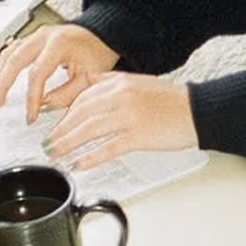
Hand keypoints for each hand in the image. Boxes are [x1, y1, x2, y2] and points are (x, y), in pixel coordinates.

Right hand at [0, 23, 118, 123]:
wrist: (102, 35)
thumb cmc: (97, 53)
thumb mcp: (89, 77)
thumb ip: (67, 94)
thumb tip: (44, 106)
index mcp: (60, 43)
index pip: (38, 73)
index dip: (32, 97)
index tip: (31, 116)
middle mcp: (45, 36)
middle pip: (15, 59)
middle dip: (2, 84)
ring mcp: (37, 35)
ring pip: (9, 53)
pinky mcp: (34, 39)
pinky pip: (12, 51)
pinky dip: (3, 67)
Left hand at [44, 72, 198, 169]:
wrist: (196, 110)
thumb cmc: (170, 99)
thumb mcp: (138, 83)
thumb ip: (112, 84)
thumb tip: (88, 89)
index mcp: (120, 82)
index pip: (82, 95)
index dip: (63, 111)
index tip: (52, 122)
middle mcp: (122, 96)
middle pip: (81, 113)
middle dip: (61, 130)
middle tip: (48, 143)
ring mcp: (130, 116)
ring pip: (89, 130)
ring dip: (68, 144)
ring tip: (56, 154)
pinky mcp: (139, 136)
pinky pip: (108, 148)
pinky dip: (90, 157)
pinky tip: (79, 164)